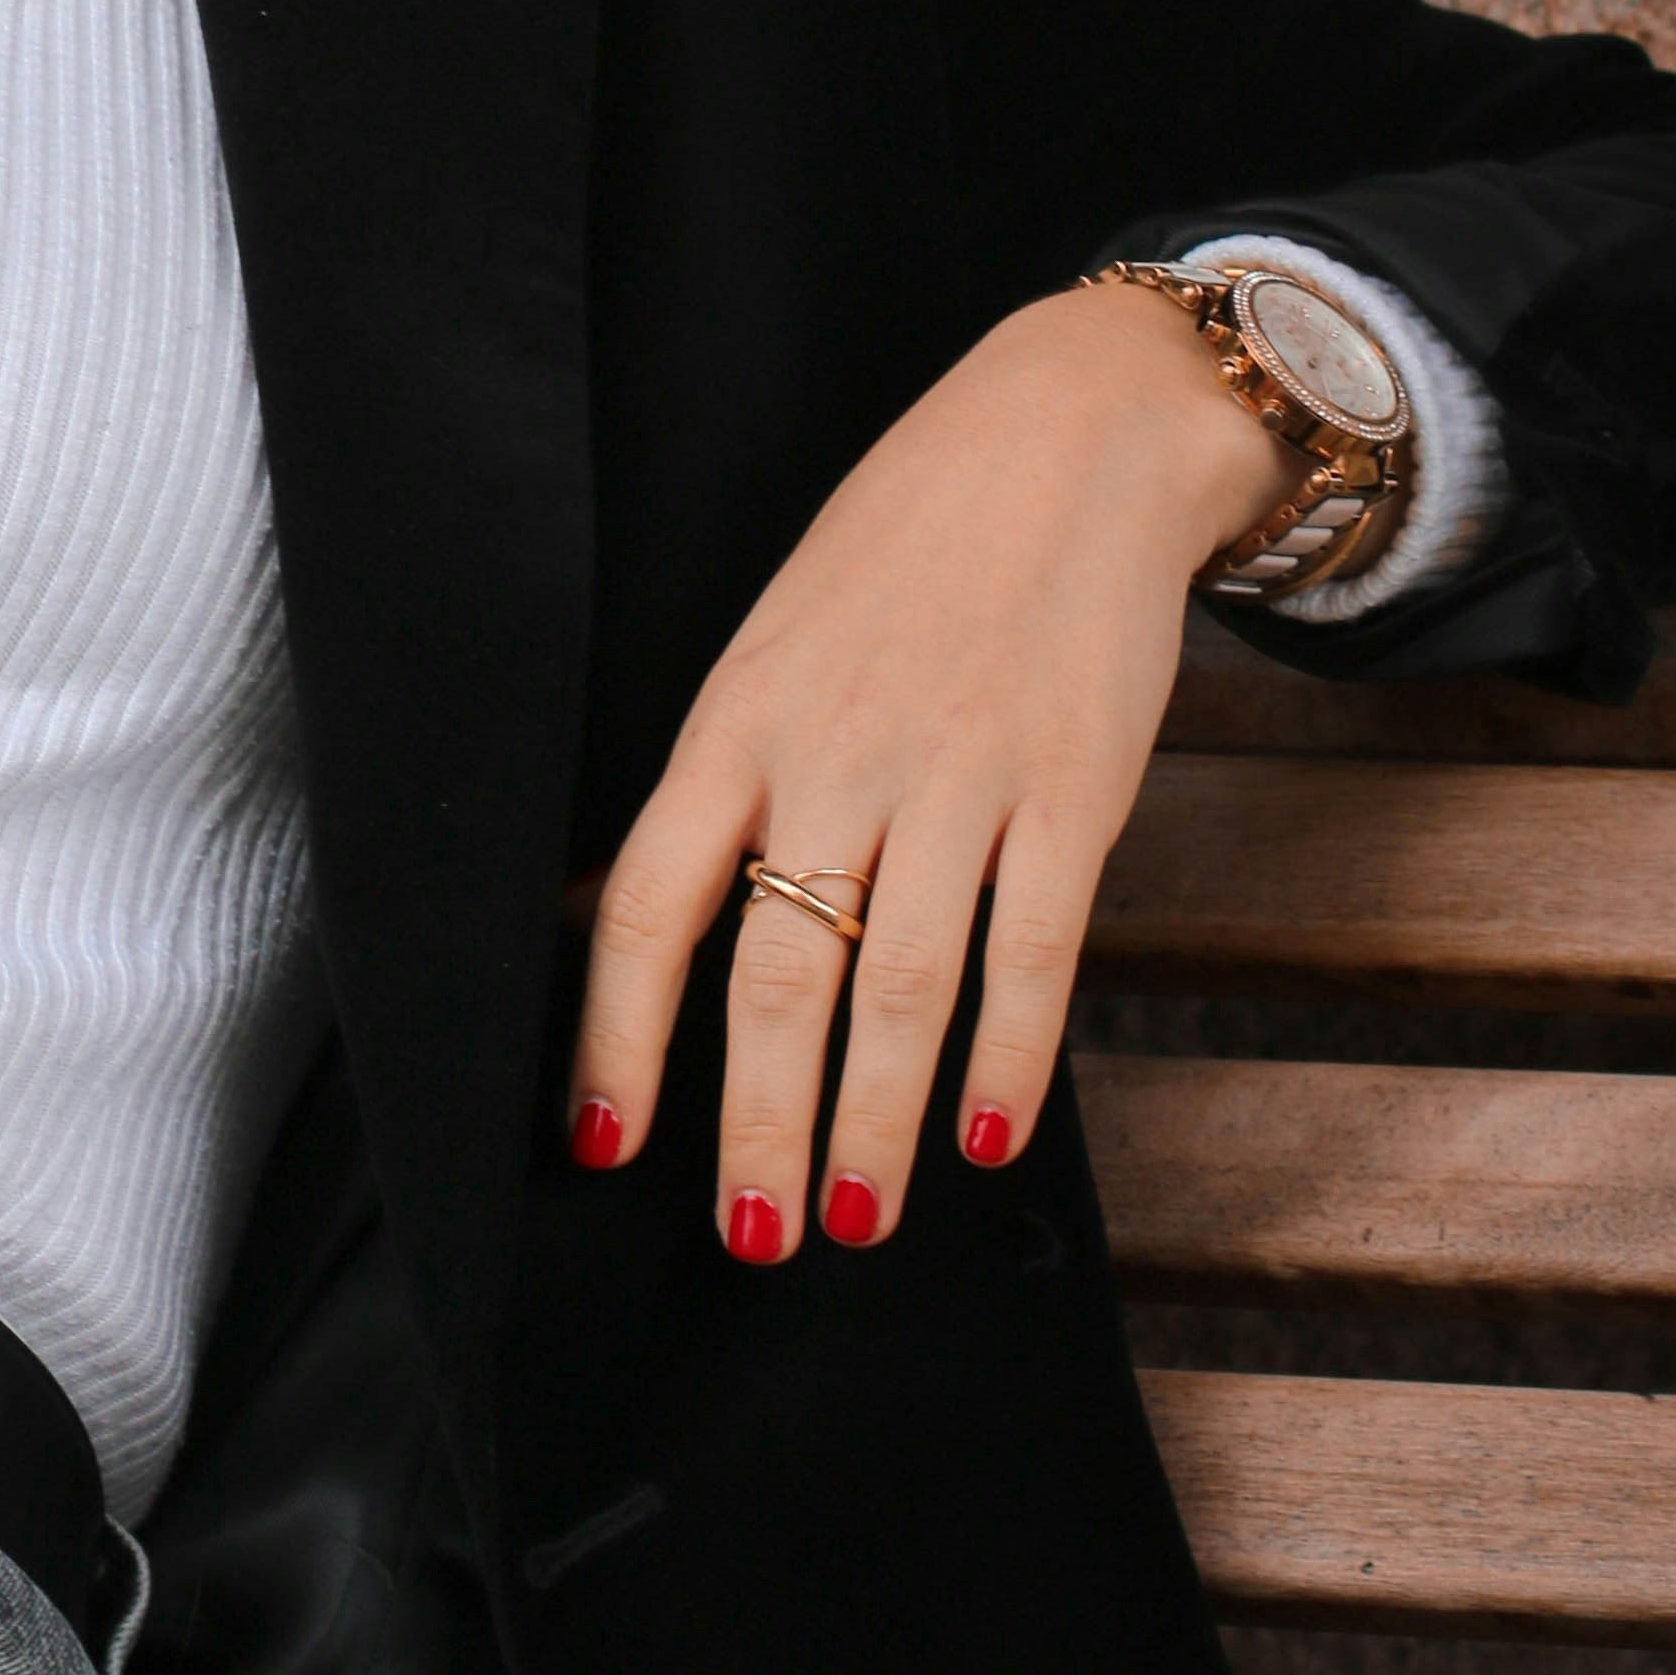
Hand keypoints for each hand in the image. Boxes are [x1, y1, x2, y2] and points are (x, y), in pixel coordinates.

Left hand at [563, 281, 1285, 1257]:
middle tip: (751, 1236)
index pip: (648, 903)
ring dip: (871, 1120)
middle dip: (756, 1124)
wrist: (1063, 438)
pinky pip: (1034, 950)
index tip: (603, 1143)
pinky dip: (1006, 1056)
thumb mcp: (772, 642)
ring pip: (901, 985)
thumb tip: (622, 913)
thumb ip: (722, 778)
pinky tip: (983, 1137)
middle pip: (775, 973)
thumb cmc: (899, 550)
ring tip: (851, 1218)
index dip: (619, 1037)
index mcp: (736, 719)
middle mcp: (834, 754)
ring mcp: (957, 773)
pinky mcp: (1072, 787)